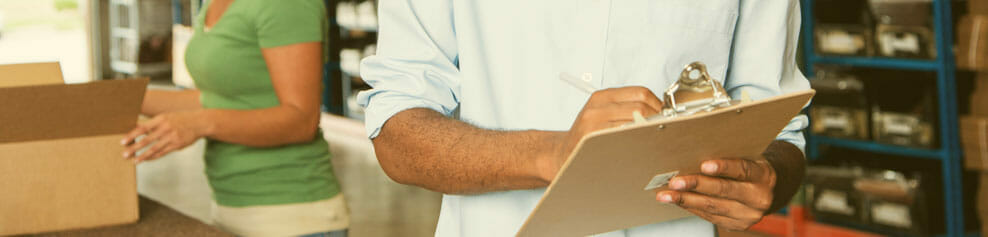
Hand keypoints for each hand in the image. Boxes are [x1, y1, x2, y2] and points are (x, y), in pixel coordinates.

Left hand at [121, 110, 212, 162]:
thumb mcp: (166, 117)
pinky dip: (152, 157)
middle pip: (146, 140)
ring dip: (142, 156)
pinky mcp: (176, 145)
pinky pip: (162, 153)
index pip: (142, 128)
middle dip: (134, 148)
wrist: (199, 123)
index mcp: (161, 119)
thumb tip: (136, 128)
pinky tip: (145, 159)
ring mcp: (171, 138)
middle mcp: (165, 129)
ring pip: (153, 149)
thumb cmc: (180, 119)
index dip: (131, 135)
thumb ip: (152, 123)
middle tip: (124, 154)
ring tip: (133, 160)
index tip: (122, 141)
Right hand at [539, 86, 663, 181]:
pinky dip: (638, 143)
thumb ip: (625, 108)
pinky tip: (641, 148)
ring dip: (650, 132)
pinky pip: (625, 139)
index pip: (640, 93)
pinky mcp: (594, 140)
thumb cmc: (586, 137)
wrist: (561, 155)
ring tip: (655, 139)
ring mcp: (594, 124)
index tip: (666, 116)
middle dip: (658, 119)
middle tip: (665, 130)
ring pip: (635, 123)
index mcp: (602, 96)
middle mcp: (597, 107)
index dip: (658, 104)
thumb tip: (660, 111)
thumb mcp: (601, 114)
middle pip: (641, 107)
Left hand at [657, 158, 776, 230]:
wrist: (768, 190)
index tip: (704, 164)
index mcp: (763, 175)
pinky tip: (677, 201)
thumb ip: (729, 156)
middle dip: (696, 185)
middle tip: (675, 182)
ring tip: (667, 195)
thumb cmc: (751, 168)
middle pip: (724, 191)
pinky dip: (691, 207)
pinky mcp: (737, 225)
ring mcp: (748, 215)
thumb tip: (694, 152)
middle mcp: (759, 198)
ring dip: (686, 200)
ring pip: (713, 207)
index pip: (743, 170)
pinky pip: (710, 216)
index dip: (724, 167)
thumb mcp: (748, 157)